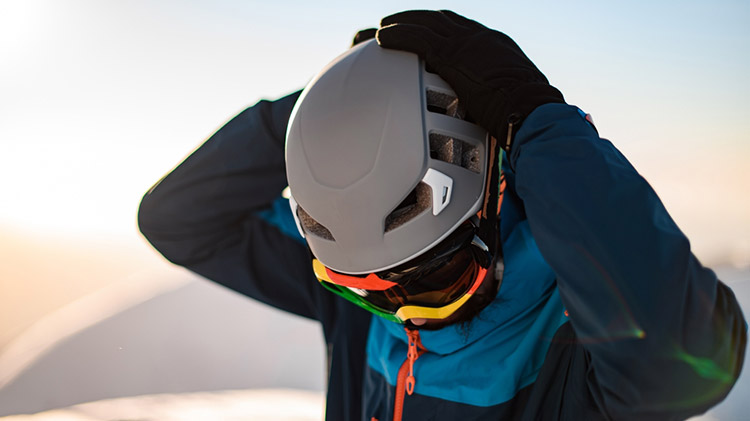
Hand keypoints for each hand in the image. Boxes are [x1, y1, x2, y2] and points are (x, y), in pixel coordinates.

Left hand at [377, 10, 564, 152]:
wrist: (530, 108)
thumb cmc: (525, 113)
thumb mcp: (511, 96)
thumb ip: (494, 95)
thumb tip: (492, 113)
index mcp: (494, 44)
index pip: (462, 28)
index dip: (441, 28)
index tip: (428, 30)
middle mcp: (479, 36)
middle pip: (440, 19)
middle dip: (418, 19)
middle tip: (399, 21)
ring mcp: (465, 43)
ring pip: (425, 24)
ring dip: (402, 22)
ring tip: (384, 26)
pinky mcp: (451, 55)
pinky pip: (417, 38)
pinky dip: (398, 36)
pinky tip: (383, 38)